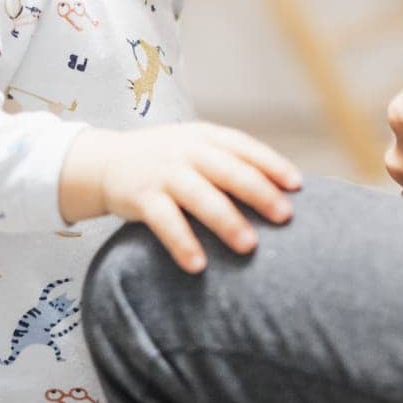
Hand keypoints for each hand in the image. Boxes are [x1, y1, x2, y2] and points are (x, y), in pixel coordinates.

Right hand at [59, 124, 302, 272]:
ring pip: (200, 195)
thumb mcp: (196, 149)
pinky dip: (182, 242)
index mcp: (205, 137)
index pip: (244, 147)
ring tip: (249, 246)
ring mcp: (163, 173)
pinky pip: (164, 221)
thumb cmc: (166, 161)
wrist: (105, 162)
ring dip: (226, 220)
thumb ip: (230, 163)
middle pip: (228, 170)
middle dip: (259, 193)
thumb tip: (283, 193)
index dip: (272, 164)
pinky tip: (198, 265)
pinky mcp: (141, 197)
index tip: (297, 186)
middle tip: (284, 216)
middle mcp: (186, 151)